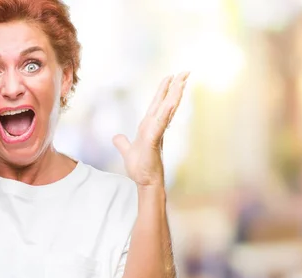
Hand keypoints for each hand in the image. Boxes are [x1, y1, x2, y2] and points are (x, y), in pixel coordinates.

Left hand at [112, 72, 189, 187]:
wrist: (145, 182)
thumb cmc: (140, 168)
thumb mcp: (127, 151)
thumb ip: (122, 143)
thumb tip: (116, 137)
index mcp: (149, 126)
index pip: (158, 104)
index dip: (164, 90)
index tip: (171, 77)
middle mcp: (155, 127)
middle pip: (166, 102)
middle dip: (175, 86)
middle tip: (185, 71)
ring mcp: (156, 132)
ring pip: (167, 109)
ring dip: (175, 94)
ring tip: (183, 80)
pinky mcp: (154, 140)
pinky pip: (160, 123)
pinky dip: (166, 112)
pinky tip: (171, 102)